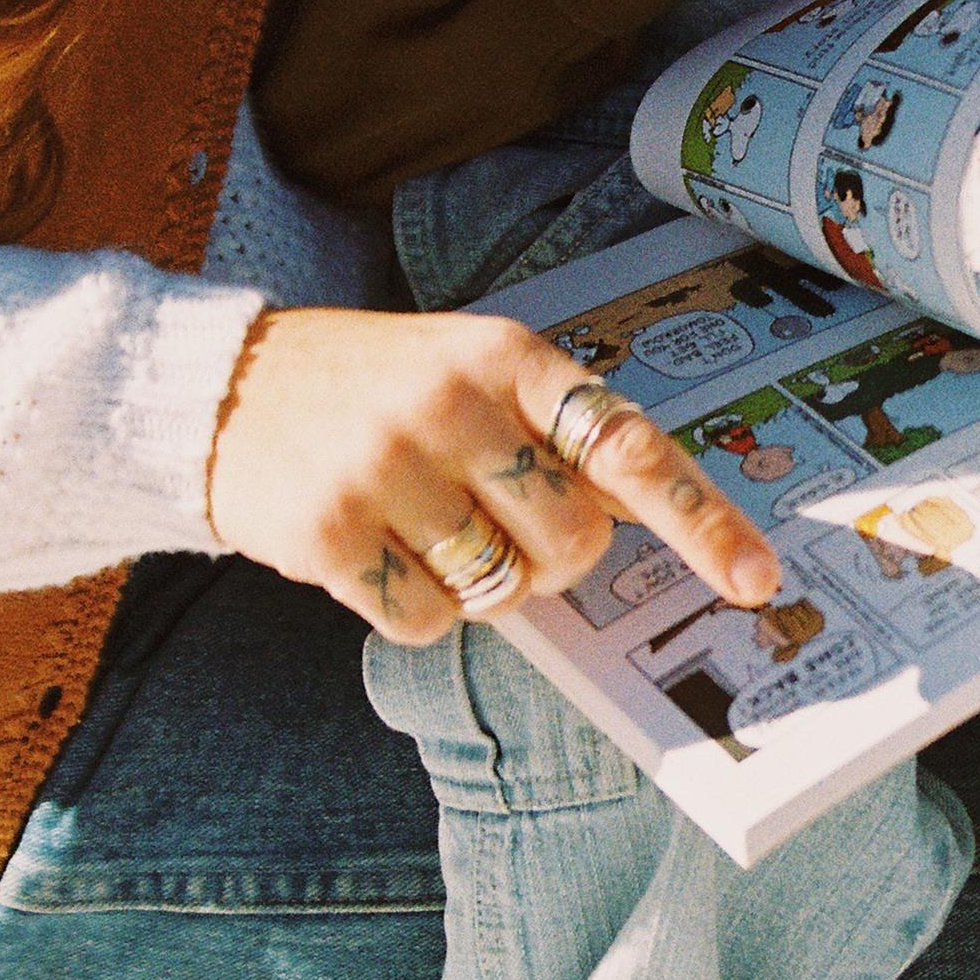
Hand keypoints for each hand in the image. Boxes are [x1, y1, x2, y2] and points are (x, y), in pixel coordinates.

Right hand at [206, 307, 778, 643]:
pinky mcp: (330, 531)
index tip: (756, 580)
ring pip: (500, 593)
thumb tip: (650, 521)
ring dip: (475, 584)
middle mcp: (453, 403)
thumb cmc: (375, 388)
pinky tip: (375, 551)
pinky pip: (426, 622)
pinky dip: (415, 610)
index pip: (630, 448)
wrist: (223, 388)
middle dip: (551, 559)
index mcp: (507, 357)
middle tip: (496, 526)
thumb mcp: (469, 371)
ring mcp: (389, 467)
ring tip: (420, 524)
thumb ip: (555, 432)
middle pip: (573, 544)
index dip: (702, 522)